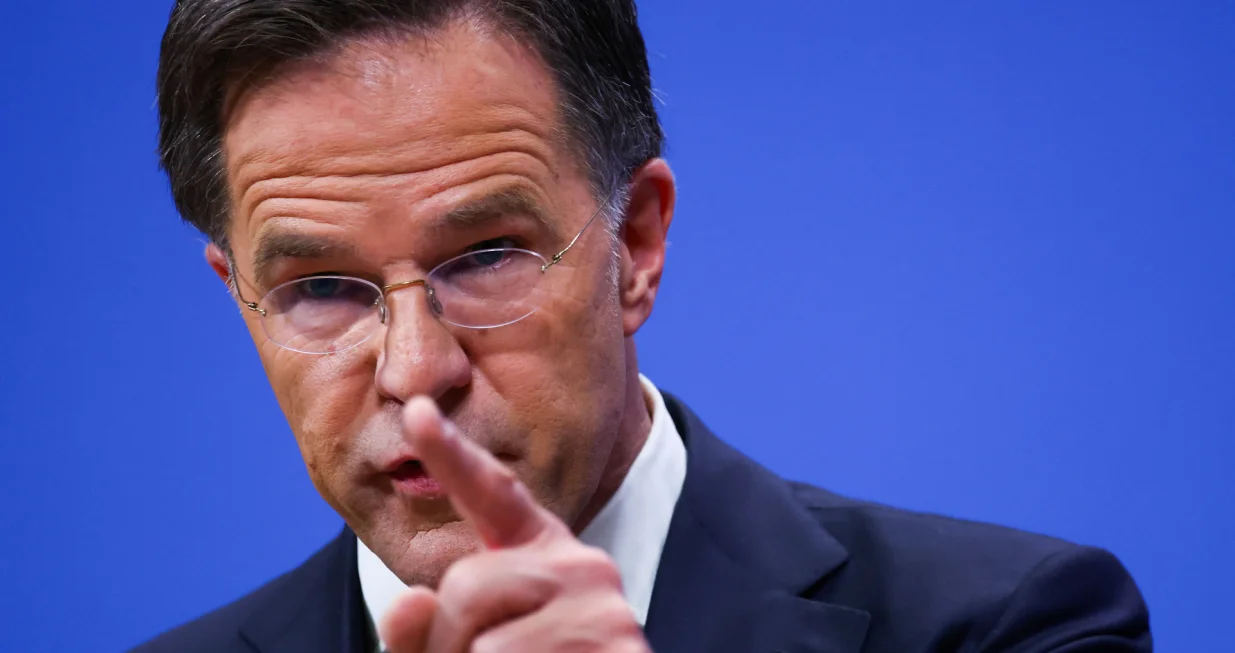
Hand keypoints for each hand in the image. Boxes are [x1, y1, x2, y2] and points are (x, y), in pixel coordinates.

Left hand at [380, 397, 649, 652]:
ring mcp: (602, 603)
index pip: (491, 493)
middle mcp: (579, 563)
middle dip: (450, 641)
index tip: (414, 411)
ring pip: (487, 639)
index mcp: (538, 552)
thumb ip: (423, 634)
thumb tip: (402, 604)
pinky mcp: (615, 643)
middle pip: (466, 583)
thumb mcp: (461, 652)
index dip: (451, 453)